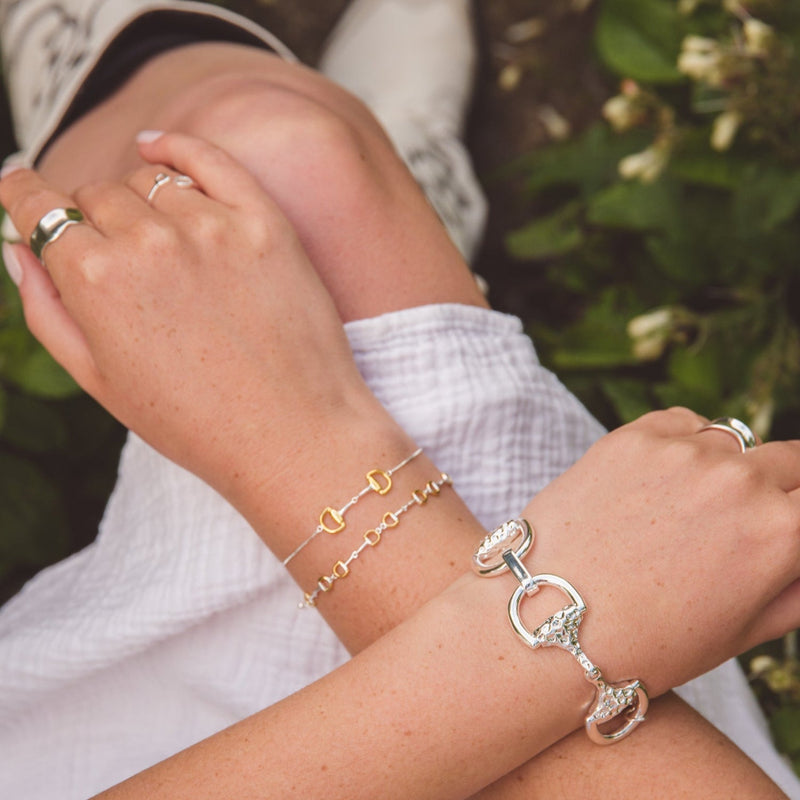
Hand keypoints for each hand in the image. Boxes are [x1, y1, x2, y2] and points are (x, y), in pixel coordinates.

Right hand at [0, 133, 385, 507]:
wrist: (293, 436)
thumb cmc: (195, 422)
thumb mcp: (99, 381)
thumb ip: (46, 308)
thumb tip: (18, 247)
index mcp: (95, 279)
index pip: (39, 207)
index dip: (23, 198)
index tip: (19, 190)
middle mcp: (149, 240)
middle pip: (97, 195)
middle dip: (94, 220)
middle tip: (119, 264)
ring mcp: (212, 226)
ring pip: (150, 180)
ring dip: (142, 204)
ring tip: (162, 251)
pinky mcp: (265, 223)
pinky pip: (207, 159)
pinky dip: (175, 145)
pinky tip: (156, 145)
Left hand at [517, 407, 799, 694]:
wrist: (550, 622)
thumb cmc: (647, 642)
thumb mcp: (744, 631)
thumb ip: (795, 588)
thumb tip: (797, 551)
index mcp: (782, 533)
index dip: (797, 516)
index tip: (783, 523)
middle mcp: (739, 481)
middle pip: (789, 461)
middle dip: (782, 487)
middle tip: (745, 519)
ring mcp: (682, 452)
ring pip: (733, 441)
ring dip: (728, 465)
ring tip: (690, 507)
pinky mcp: (632, 437)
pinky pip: (681, 423)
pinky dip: (684, 443)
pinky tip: (661, 479)